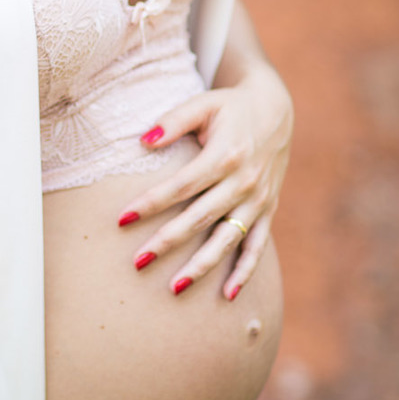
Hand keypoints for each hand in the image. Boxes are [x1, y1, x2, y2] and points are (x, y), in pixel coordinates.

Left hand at [118, 60, 292, 298]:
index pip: (181, 185)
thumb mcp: (203, 104)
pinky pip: (256, 246)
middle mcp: (244, 181)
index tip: (122, 218)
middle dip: (167, 241)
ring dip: (201, 265)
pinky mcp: (267, 210)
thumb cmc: (230, 107)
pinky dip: (244, 271)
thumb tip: (142, 141)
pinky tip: (227, 295)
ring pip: (227, 239)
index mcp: (225, 155)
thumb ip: (173, 122)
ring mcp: (258, 200)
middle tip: (137, 261)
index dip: (151, 202)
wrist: (276, 110)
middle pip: (199, 218)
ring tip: (174, 287)